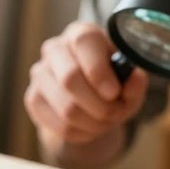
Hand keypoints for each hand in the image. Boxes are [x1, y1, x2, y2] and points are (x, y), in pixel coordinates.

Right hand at [24, 22, 148, 157]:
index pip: (84, 43)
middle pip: (70, 79)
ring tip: (105, 123)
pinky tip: (89, 128)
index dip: (99, 72)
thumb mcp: (130, 82)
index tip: (113, 93)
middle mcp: (55, 48)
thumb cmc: (111, 84)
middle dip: (99, 106)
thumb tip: (135, 78)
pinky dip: (81, 134)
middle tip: (114, 114)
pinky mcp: (33, 99)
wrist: (88, 102)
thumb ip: (136, 82)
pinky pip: (59, 126)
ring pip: (66, 108)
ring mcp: (39, 73)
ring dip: (93, 124)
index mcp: (82, 34)